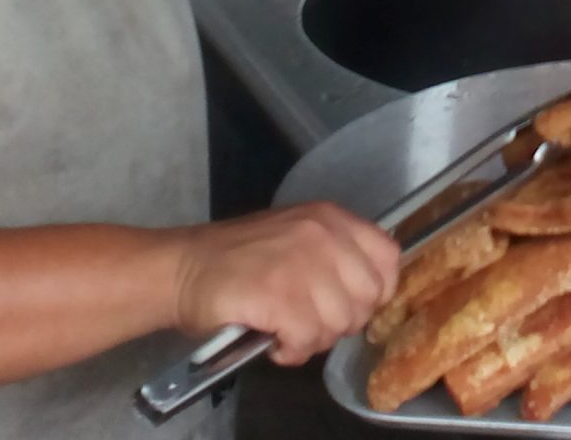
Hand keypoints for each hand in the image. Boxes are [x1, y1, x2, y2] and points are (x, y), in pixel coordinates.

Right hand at [174, 204, 399, 363]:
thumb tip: (368, 298)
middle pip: (367, 298)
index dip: (375, 291)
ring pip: (338, 324)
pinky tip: (273, 341)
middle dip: (342, 321)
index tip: (349, 304)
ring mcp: (299, 264)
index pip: (388, 257)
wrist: (183, 267)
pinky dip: (291, 351)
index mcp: (330, 219)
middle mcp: (321, 236)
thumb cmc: (240, 259)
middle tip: (309, 321)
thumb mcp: (298, 236)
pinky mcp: (276, 296)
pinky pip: (306, 339)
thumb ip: (336, 256)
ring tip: (286, 331)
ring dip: (313, 339)